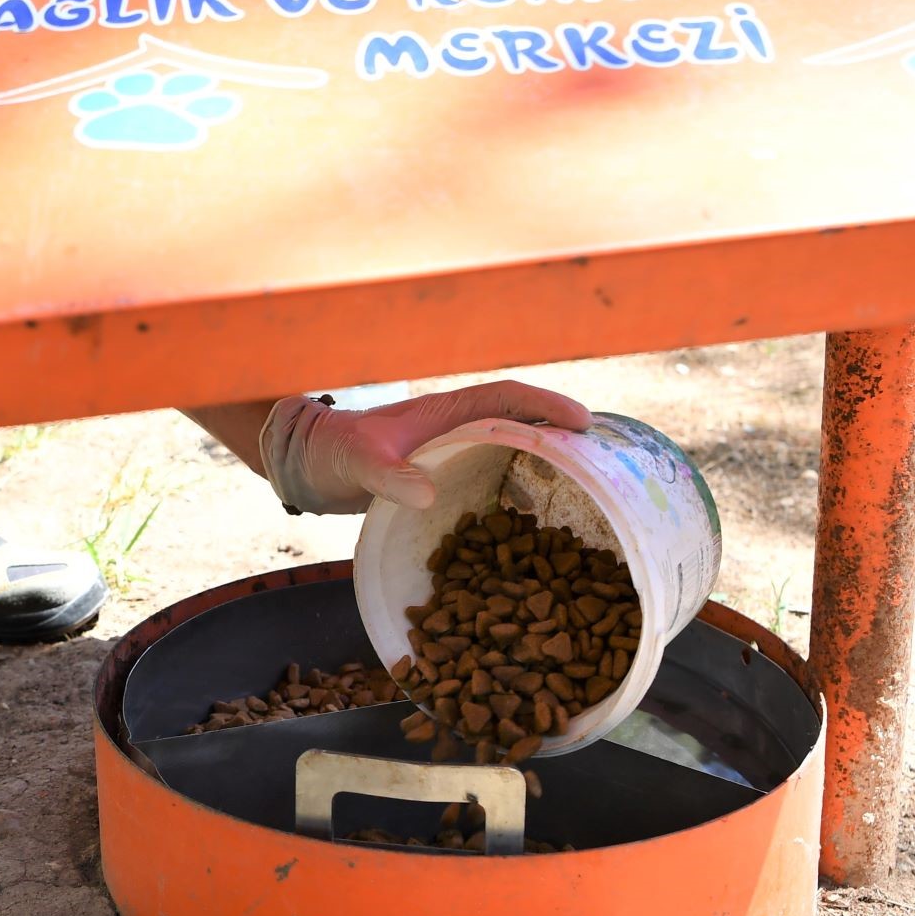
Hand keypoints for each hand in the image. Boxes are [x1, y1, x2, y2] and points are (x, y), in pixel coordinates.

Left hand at [259, 381, 593, 513]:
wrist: (310, 462)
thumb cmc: (333, 450)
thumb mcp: (358, 461)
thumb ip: (389, 476)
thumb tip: (426, 495)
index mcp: (445, 412)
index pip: (507, 397)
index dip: (545, 405)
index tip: (581, 422)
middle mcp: (457, 428)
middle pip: (522, 420)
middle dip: (562, 433)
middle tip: (605, 459)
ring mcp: (454, 451)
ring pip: (512, 448)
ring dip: (547, 461)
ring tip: (588, 487)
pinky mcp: (446, 475)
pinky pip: (493, 475)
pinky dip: (520, 487)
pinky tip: (538, 518)